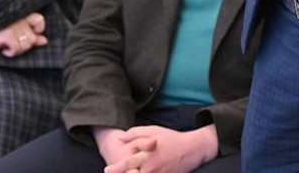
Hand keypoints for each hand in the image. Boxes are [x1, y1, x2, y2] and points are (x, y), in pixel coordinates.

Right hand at [0, 12, 46, 56]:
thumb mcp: (12, 32)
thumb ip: (29, 34)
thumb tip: (44, 41)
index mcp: (20, 12)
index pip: (40, 20)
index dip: (37, 30)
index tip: (28, 35)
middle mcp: (18, 17)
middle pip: (33, 37)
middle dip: (25, 45)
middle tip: (13, 44)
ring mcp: (14, 25)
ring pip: (27, 44)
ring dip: (17, 50)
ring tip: (7, 46)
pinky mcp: (7, 34)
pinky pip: (17, 49)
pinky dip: (11, 52)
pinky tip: (3, 50)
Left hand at [101, 124, 218, 172]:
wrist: (191, 150)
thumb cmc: (170, 139)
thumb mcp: (152, 130)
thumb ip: (135, 133)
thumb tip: (120, 138)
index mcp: (146, 156)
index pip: (127, 164)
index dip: (116, 168)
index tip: (107, 170)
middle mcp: (151, 169)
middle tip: (113, 172)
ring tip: (127, 172)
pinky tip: (139, 172)